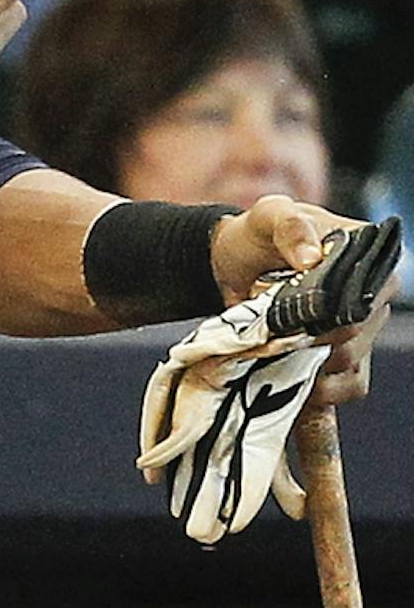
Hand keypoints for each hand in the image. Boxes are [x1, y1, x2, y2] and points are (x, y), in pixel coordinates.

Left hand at [208, 198, 389, 406]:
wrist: (232, 266)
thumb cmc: (256, 236)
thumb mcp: (268, 216)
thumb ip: (290, 227)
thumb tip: (311, 258)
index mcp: (371, 256)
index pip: (371, 295)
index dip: (332, 311)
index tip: (294, 314)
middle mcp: (376, 295)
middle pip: (356, 335)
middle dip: (308, 339)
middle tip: (271, 328)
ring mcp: (364, 330)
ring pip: (351, 365)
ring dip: (306, 365)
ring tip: (273, 347)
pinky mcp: (347, 360)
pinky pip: (348, 387)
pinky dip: (318, 391)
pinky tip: (289, 379)